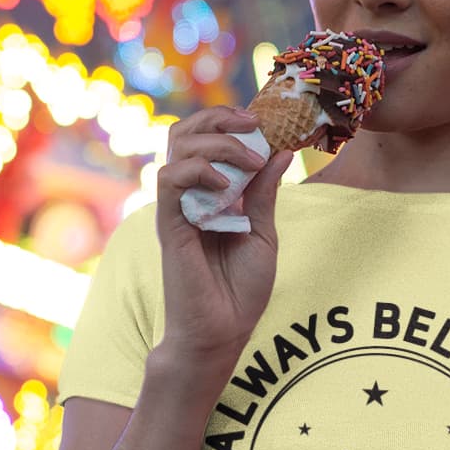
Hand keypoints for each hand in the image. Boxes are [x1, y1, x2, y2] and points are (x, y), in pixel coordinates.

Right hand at [154, 109, 296, 367]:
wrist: (223, 331)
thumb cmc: (241, 289)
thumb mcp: (262, 233)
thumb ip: (264, 193)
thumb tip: (280, 152)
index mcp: (211, 193)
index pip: (206, 137)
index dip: (230, 120)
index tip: (264, 123)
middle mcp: (190, 194)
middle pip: (185, 132)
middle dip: (218, 118)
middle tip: (252, 125)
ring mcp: (177, 207)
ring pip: (177, 148)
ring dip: (217, 143)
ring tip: (248, 162)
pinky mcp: (169, 224)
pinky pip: (170, 180)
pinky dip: (197, 171)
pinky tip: (224, 186)